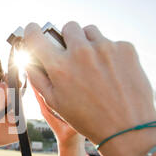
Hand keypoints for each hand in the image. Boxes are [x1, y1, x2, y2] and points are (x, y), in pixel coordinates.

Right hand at [23, 21, 155, 144]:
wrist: (127, 128)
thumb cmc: (87, 119)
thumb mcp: (54, 102)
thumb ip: (37, 77)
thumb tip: (28, 58)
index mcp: (59, 66)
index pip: (36, 35)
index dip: (32, 31)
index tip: (34, 30)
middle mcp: (80, 52)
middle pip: (68, 27)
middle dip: (68, 38)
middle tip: (73, 55)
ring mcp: (105, 47)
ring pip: (90, 31)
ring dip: (89, 43)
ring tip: (94, 66)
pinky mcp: (125, 48)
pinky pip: (111, 42)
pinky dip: (109, 54)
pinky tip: (112, 73)